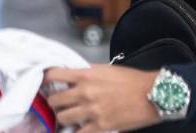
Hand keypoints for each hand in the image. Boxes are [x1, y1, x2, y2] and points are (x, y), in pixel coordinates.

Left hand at [44, 65, 160, 132]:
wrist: (152, 95)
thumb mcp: (103, 69)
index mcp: (83, 76)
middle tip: (56, 103)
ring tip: (66, 117)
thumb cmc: (129, 80)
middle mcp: (84, 93)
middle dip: (52, 102)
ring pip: (62, 117)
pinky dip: (75, 132)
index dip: (44, 80)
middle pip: (54, 100)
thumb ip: (84, 72)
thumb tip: (70, 74)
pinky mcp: (102, 126)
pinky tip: (74, 130)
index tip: (44, 84)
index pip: (52, 75)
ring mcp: (92, 111)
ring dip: (62, 117)